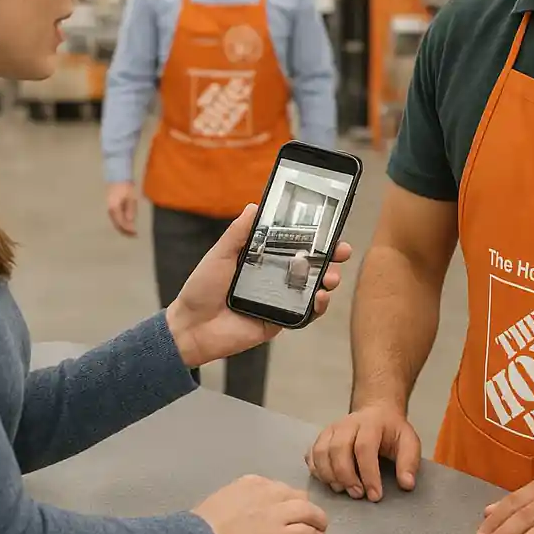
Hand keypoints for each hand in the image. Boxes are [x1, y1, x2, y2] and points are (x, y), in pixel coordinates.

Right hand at [106, 182, 137, 236]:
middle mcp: (110, 210)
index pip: (121, 222)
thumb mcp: (130, 197)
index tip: (136, 233)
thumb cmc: (125, 186)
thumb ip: (130, 209)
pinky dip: (121, 223)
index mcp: (114, 208)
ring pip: (115, 222)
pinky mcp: (112, 206)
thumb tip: (130, 221)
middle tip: (134, 236)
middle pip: (116, 224)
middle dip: (125, 231)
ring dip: (123, 228)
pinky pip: (116, 218)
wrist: (117, 176)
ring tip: (131, 232)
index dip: (128, 229)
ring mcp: (110, 208)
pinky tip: (126, 224)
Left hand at [165, 203, 350, 367]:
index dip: (314, 237)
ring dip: (328, 281)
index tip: (330, 227)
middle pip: (311, 265)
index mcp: (262, 259)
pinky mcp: (280, 322)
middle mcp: (275, 278)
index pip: (294, 244)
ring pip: (313, 289)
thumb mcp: (220, 255)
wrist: (191, 327)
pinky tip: (320, 298)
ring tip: (331, 277)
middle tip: (342, 250)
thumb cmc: (202, 288)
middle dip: (331, 257)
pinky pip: (304, 315)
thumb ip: (238, 233)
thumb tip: (253, 206)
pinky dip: (317, 307)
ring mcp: (280, 300)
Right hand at [192, 474, 328, 533]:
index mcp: (254, 482)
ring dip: (317, 518)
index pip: (279, 487)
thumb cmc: (205, 521)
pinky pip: (306, 532)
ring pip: (308, 510)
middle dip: (304, 505)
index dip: (286, 498)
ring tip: (321, 526)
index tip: (288, 506)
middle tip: (309, 516)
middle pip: (297, 495)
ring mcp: (277, 514)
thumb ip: (242, 496)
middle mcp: (269, 493)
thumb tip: (247, 506)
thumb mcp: (225, 495)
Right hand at [306, 403, 420, 501]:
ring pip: (321, 451)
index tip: (375, 496)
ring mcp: (332, 429)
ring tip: (342, 490)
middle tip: (357, 494)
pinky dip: (316, 470)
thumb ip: (409, 462)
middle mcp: (347, 424)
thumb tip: (407, 484)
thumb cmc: (392, 431)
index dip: (369, 474)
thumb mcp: (409, 441)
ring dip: (329, 475)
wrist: (377, 411)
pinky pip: (312, 453)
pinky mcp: (322, 436)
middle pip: (338, 448)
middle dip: (346, 476)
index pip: (364, 448)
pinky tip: (328, 481)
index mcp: (371, 423)